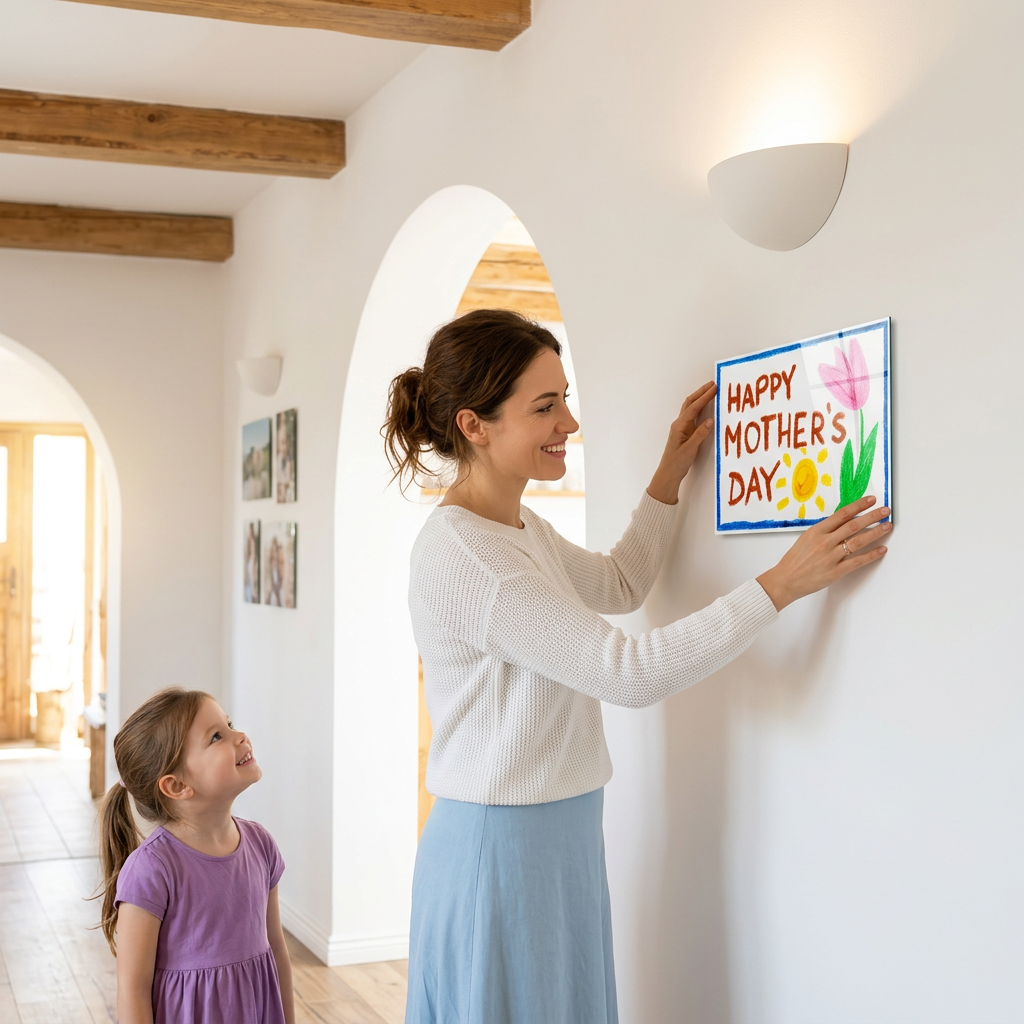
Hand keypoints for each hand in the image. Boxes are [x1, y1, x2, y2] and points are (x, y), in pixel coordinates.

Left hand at [647, 381, 716, 503]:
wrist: (668, 473)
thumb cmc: (677, 463)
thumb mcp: (690, 449)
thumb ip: (700, 434)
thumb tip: (710, 420)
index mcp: (680, 426)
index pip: (694, 407)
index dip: (705, 397)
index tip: (715, 388)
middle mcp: (679, 424)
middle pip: (690, 403)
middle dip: (701, 392)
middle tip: (713, 384)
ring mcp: (681, 427)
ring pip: (690, 408)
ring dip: (700, 398)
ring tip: (711, 390)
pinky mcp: (684, 432)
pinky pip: (692, 415)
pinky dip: (699, 407)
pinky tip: (706, 406)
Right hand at [756, 496, 890, 610]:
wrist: (785, 580)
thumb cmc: (794, 560)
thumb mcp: (806, 539)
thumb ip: (823, 531)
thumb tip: (842, 523)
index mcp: (817, 531)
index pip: (842, 514)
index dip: (858, 506)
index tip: (870, 500)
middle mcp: (825, 542)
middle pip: (853, 525)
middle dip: (872, 516)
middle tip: (885, 510)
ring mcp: (831, 557)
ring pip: (858, 541)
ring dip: (875, 533)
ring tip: (887, 526)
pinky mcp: (836, 571)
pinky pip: (857, 561)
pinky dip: (871, 555)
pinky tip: (882, 549)